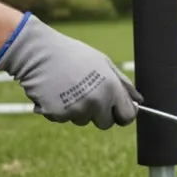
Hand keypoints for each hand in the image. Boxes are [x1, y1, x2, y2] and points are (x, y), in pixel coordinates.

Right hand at [0, 14, 141, 129]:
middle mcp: (96, 102)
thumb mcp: (104, 63)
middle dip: (99, 114)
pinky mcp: (57, 115)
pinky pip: (64, 119)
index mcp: (111, 89)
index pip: (128, 116)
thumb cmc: (73, 55)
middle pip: (106, 124)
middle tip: (87, 93)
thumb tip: (139, 101)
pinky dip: (59, 109)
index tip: (117, 111)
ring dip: (78, 110)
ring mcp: (76, 110)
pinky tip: (54, 91)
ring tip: (68, 87)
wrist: (37, 52)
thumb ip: (124, 84)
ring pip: (83, 121)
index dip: (122, 114)